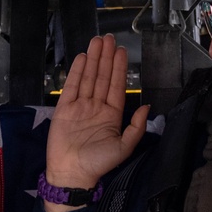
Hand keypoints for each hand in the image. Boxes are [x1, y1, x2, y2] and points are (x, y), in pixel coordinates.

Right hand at [44, 35, 148, 200]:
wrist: (72, 174)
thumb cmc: (98, 163)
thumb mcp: (124, 147)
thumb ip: (136, 126)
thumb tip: (147, 106)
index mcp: (111, 114)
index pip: (116, 85)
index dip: (119, 68)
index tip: (121, 51)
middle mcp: (96, 107)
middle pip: (102, 77)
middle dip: (106, 57)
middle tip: (108, 38)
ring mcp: (80, 106)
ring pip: (88, 77)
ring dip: (93, 59)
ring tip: (97, 41)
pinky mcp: (64, 108)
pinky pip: (71, 86)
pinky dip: (76, 71)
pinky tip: (82, 58)